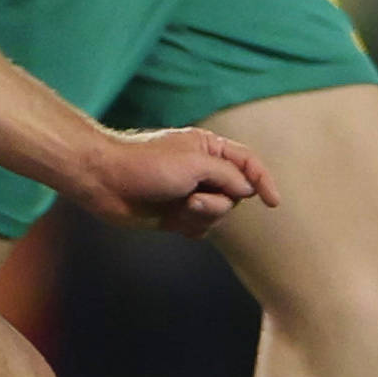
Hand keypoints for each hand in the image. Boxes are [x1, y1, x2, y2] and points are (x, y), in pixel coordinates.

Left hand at [63, 123, 277, 236]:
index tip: (273, 202)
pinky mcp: (176, 214)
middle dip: (219, 202)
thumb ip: (227, 175)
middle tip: (194, 199)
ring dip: (202, 215)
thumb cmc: (146, 165)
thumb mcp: (195, 164)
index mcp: (209, 149)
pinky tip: (172, 221)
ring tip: (178, 208)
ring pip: (218, 214)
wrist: (105, 182)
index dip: (263, 181)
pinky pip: (200, 228)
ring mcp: (190, 193)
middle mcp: (203, 170)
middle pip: (235, 194)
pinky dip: (191, 227)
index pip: (248, 163)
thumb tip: (247, 189)